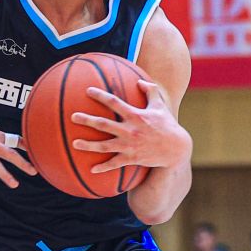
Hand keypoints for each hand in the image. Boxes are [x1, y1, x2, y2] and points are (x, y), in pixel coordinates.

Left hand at [70, 81, 191, 173]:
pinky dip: (103, 167)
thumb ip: (150, 91)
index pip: (114, 102)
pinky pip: (114, 164)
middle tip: (73, 117)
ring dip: (88, 145)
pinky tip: (91, 169)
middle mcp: (130, 130)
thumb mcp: (160, 106)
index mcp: (135, 115)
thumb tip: (140, 81)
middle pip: (104, 124)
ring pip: (104, 146)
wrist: (176, 149)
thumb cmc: (167, 125)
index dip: (100, 96)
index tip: (88, 91)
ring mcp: (130, 146)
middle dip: (87, 120)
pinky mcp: (132, 158)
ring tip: (74, 143)